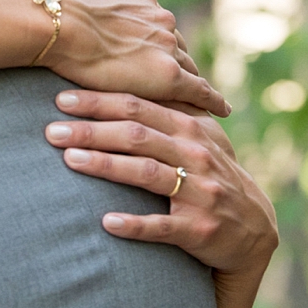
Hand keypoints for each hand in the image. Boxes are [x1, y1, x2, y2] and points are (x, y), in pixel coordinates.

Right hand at [38, 0, 228, 117]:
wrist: (56, 19)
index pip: (157, 23)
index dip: (155, 36)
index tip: (155, 48)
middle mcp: (161, 20)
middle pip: (175, 44)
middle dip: (174, 57)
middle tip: (172, 74)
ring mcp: (167, 48)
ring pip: (188, 67)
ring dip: (190, 79)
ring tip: (197, 98)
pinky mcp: (167, 76)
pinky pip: (199, 91)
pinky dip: (212, 100)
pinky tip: (220, 110)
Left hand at [43, 89, 277, 277]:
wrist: (255, 230)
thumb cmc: (215, 177)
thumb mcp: (202, 139)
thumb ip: (172, 112)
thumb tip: (132, 77)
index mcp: (192, 129)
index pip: (140, 107)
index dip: (101, 102)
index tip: (62, 98)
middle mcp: (196, 155)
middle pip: (138, 135)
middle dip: (92, 130)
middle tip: (51, 129)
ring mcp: (198, 192)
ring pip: (147, 174)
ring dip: (107, 166)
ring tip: (70, 161)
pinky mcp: (198, 229)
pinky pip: (162, 226)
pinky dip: (135, 224)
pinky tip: (106, 221)